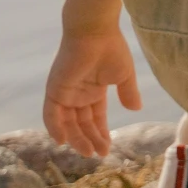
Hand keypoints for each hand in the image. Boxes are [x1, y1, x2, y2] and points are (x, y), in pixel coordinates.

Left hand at [43, 28, 140, 157]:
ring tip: (88, 152)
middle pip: (81, 124)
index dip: (101, 133)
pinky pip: (51, 114)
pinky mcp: (55, 90)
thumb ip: (128, 93)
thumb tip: (135, 109)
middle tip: (99, 155)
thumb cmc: (111, 49)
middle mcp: (77, 94)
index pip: (95, 118)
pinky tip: (63, 141)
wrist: (95, 32)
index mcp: (93, 91)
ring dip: (76, 138)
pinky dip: (55, 128)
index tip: (108, 148)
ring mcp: (65, 93)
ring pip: (68, 122)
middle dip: (90, 139)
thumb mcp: (124, 76)